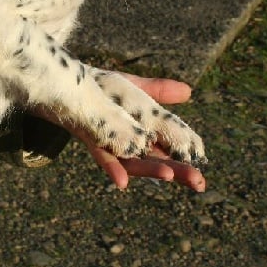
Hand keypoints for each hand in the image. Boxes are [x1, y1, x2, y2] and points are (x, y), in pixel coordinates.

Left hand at [35, 73, 205, 191]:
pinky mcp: (88, 138)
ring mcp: (108, 142)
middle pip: (155, 159)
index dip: (186, 156)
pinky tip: (122, 182)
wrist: (62, 83)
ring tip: (170, 176)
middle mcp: (126, 140)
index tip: (203, 166)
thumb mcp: (130, 88)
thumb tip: (189, 91)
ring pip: (132, 161)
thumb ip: (157, 91)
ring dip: (150, 171)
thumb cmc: (97, 88)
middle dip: (177, 171)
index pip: (169, 146)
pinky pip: (101, 156)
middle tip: (198, 182)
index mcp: (140, 130)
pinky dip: (112, 168)